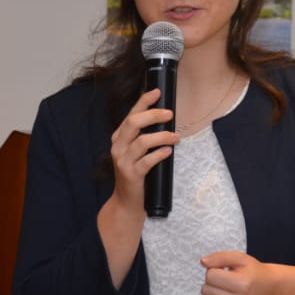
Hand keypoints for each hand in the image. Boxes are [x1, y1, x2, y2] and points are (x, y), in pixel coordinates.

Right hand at [108, 88, 177, 213]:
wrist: (127, 201)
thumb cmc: (136, 172)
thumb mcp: (136, 152)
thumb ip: (144, 136)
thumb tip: (165, 118)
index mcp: (119, 138)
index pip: (131, 114)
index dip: (144, 101)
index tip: (157, 92)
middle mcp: (118, 147)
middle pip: (133, 123)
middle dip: (153, 115)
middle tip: (170, 114)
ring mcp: (123, 161)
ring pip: (142, 141)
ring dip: (162, 136)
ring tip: (176, 136)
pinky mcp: (131, 175)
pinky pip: (147, 161)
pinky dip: (160, 154)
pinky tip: (169, 152)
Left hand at [199, 251, 267, 294]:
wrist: (270, 289)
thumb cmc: (253, 271)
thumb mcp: (240, 258)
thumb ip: (220, 257)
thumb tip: (203, 262)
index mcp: (243, 283)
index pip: (210, 276)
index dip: (214, 270)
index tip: (224, 271)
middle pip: (206, 290)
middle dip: (212, 282)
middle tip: (225, 280)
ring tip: (225, 290)